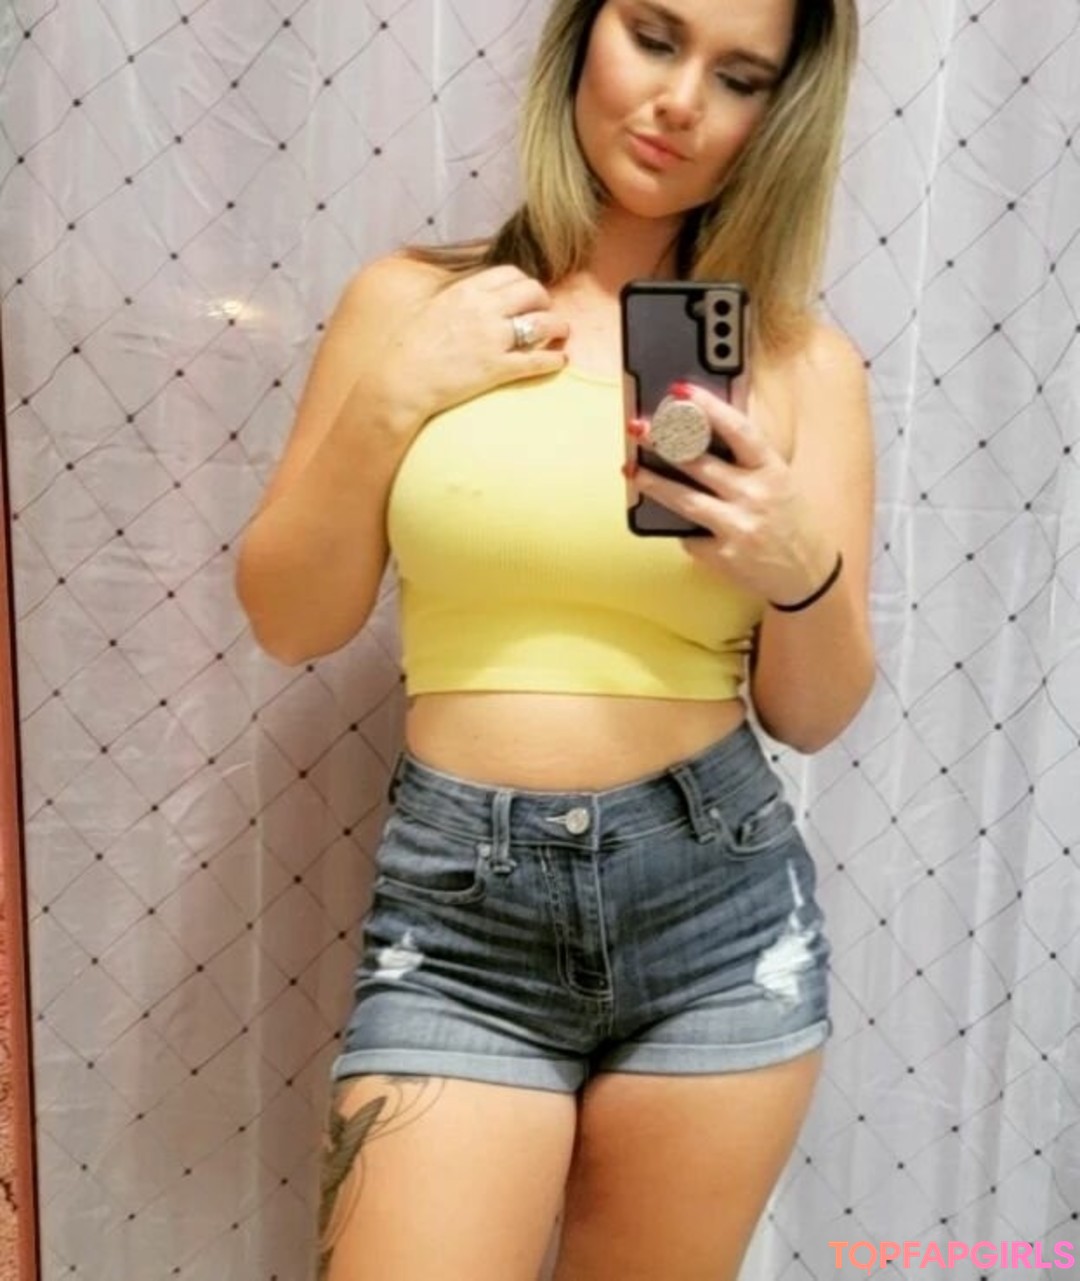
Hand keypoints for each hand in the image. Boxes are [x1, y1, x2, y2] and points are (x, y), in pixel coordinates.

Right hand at [378, 265, 569, 431]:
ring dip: (558, 327)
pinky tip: (560, 361)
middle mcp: (484, 309)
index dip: (524, 284)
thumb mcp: (434, 306)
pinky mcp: (497, 368)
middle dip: (544, 301)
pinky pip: (537, 360)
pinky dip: (554, 360)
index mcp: (467, 290)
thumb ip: (459, 297)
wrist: (402, 380)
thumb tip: (473, 294)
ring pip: (543, 323)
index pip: (511, 274)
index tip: (525, 296)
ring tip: (561, 334)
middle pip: (533, 291)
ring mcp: (493, 339)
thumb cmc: (412, 347)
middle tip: (545, 314)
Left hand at [629, 383, 836, 605]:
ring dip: (652, 482)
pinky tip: (673, 521)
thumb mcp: (780, 481)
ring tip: (631, 468)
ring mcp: (739, 528)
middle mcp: (756, 496)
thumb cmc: (791, 521)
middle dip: (664, 441)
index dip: (708, 407)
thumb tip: (699, 433)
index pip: (738, 430)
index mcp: (772, 470)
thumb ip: (747, 460)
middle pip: (700, 463)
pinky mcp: (724, 557)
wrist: (809, 574)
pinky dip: (681, 528)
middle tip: (639, 426)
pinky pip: (690, 537)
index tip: (680, 391)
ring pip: (685, 499)